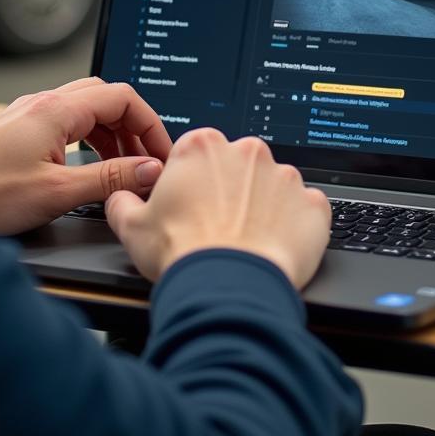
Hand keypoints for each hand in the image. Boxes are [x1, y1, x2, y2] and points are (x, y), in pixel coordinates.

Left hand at [0, 78, 170, 235]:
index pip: (123, 98)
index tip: (161, 154)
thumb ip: (109, 179)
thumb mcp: (57, 191)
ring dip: (112, 134)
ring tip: (123, 167)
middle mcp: (43, 104)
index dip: (150, 124)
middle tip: (146, 160)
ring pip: (87, 110)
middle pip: (106, 98)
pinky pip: (67, 123)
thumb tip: (149, 170)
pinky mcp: (17, 130)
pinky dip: (89, 140)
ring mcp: (28, 114)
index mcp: (57, 109)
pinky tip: (90, 165)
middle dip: (133, 127)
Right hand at [105, 128, 330, 288]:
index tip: (193, 206)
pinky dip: (296, 225)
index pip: (200, 154)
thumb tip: (121, 198)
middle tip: (218, 227)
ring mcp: (285, 176)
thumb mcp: (131, 227)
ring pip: (274, 186)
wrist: (228, 289)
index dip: (194, 182)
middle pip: (239, 166)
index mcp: (203, 146)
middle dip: (232, 191)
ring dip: (264, 207)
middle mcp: (248, 151)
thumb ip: (123, 202)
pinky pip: (306, 210)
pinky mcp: (313, 205)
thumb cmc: (182, 254)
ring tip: (247, 241)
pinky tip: (276, 246)